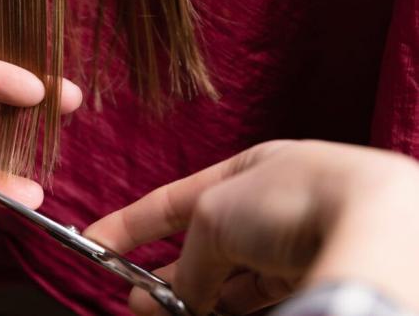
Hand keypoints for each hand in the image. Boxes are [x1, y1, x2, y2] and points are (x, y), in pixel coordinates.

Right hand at [84, 140, 418, 314]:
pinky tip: (202, 315)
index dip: (130, 223)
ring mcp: (295, 243)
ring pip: (229, 276)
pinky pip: (257, 295)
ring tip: (154, 313)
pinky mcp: (314, 276)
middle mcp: (272, 204)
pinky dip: (226, 306)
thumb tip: (182, 299)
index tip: (94, 243)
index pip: (173, 199)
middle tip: (131, 299)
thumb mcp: (216, 217)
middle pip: (202, 244)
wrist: (378, 222)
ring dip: (191, 296)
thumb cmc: (294, 195)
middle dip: (163, 273)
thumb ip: (191, 260)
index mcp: (247, 170)